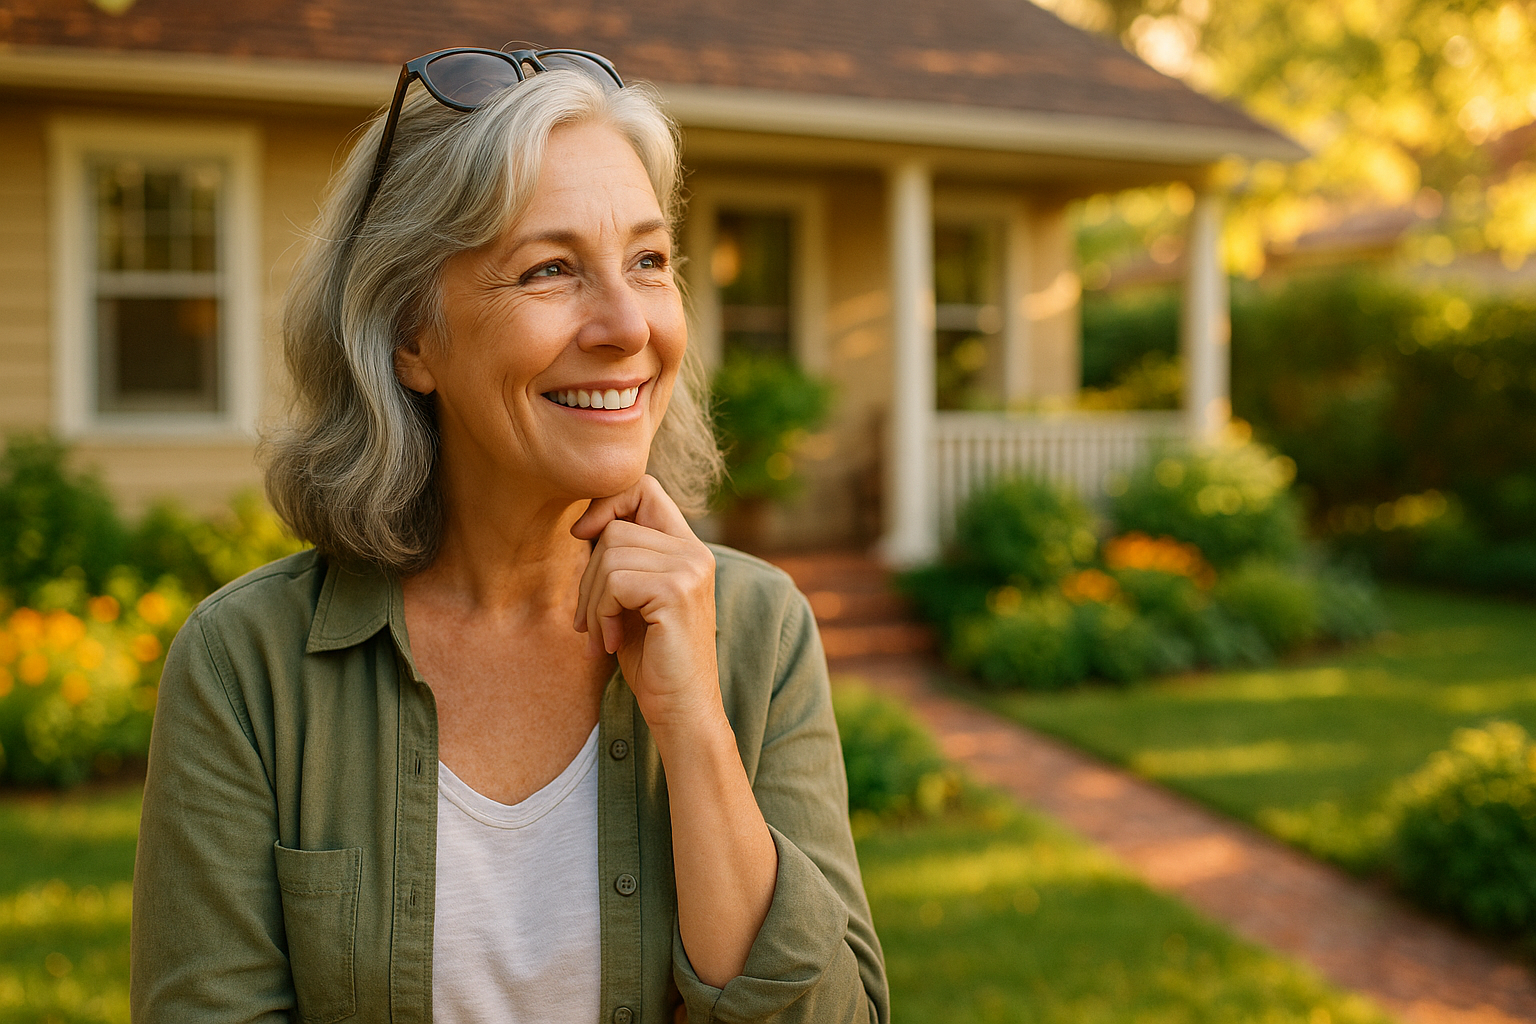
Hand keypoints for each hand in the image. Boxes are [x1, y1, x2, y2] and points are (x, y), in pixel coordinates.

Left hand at [571, 475, 719, 732]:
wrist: (681, 710)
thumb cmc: (652, 659)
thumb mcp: (631, 599)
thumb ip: (619, 558)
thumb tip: (582, 523)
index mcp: (687, 547)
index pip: (643, 488)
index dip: (606, 504)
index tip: (582, 536)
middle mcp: (695, 552)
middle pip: (615, 527)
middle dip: (588, 575)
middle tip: (590, 620)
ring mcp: (690, 569)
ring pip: (610, 553)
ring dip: (592, 598)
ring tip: (600, 633)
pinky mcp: (677, 591)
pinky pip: (616, 580)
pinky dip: (602, 612)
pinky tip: (611, 641)